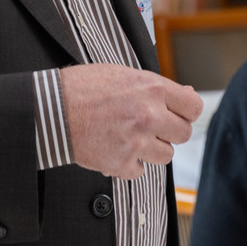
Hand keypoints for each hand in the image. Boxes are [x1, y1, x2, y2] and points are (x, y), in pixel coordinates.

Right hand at [59, 63, 204, 179]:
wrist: (52, 109)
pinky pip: (141, 171)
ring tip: (131, 136)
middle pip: (183, 134)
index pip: (194, 108)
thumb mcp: (126, 75)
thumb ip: (158, 88)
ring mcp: (136, 141)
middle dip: (170, 131)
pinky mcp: (121, 162)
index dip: (187, 112)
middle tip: (152, 126)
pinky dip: (130, 163)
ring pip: (166, 155)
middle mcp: (148, 115)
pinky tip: (116, 148)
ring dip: (151, 149)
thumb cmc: (85, 87)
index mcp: (152, 89)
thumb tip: (189, 95)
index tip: (179, 114)